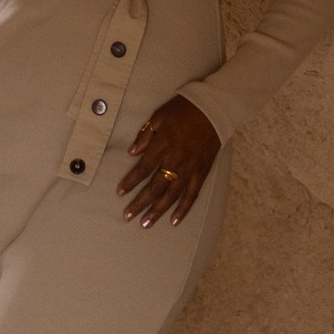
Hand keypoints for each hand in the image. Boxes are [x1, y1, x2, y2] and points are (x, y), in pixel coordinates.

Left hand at [119, 96, 219, 228]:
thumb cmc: (184, 110)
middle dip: (140, 203)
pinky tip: (174, 221)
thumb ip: (145, 135)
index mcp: (163, 146)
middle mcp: (175, 161)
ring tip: (146, 224)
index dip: (130, 182)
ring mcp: (190, 169)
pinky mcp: (202, 173)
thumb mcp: (160, 115)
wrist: (213, 110)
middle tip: (127, 216)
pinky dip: (183, 209)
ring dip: (157, 211)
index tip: (120, 193)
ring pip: (171, 195)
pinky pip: (192, 195)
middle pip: (154, 187)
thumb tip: (132, 152)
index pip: (142, 169)